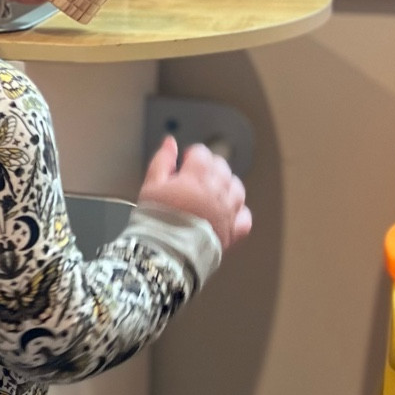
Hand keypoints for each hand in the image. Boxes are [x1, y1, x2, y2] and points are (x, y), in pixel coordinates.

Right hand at [139, 136, 252, 250]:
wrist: (165, 252)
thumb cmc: (156, 220)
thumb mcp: (151, 186)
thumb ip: (162, 161)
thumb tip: (170, 142)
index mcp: (197, 178)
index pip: (202, 153)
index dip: (192, 155)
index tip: (185, 161)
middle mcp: (217, 192)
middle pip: (222, 167)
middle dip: (210, 166)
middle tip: (196, 175)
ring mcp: (227, 211)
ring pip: (237, 188)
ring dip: (227, 185)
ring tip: (212, 189)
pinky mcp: (232, 231)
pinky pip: (244, 217)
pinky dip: (239, 212)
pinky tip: (227, 211)